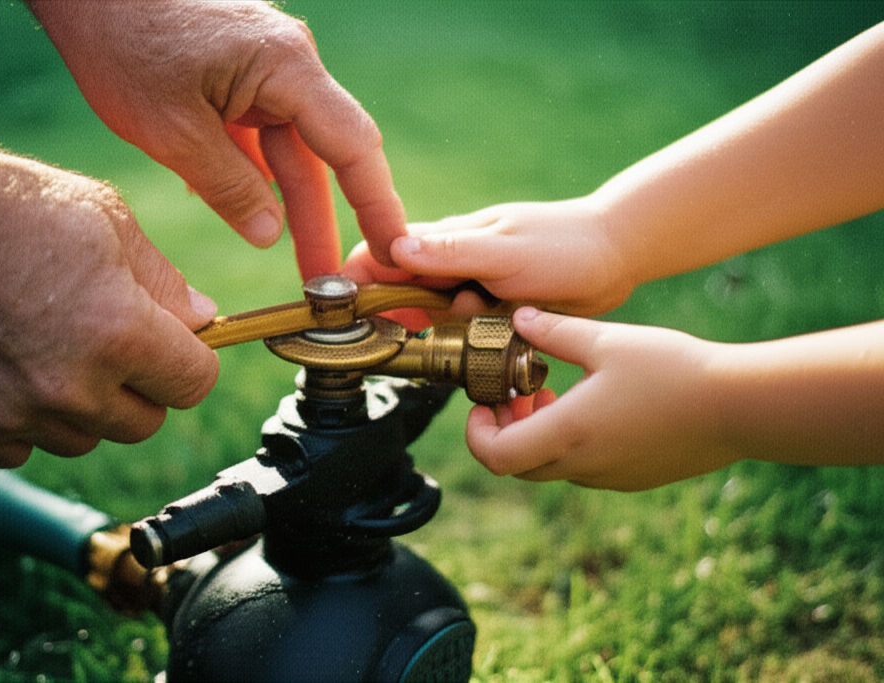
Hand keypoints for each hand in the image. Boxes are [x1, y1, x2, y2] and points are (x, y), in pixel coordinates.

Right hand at [0, 134, 217, 467]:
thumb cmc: (5, 204)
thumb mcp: (106, 219)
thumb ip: (165, 281)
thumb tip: (203, 321)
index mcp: (119, 330)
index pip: (194, 383)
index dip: (190, 359)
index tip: (175, 344)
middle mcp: (70, 385)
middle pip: (145, 422)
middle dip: (142, 384)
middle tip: (113, 339)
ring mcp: (15, 412)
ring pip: (87, 438)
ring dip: (86, 406)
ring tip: (55, 347)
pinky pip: (24, 450)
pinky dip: (28, 422)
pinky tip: (15, 371)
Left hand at [29, 0, 405, 277]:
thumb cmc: (122, 41)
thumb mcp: (172, 131)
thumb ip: (229, 187)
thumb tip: (272, 237)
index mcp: (286, 67)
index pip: (352, 146)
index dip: (376, 204)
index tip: (394, 250)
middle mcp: (289, 65)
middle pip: (323, 157)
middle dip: (326, 223)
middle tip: (333, 285)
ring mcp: (264, 70)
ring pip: (290, 153)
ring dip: (290, 208)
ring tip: (301, 270)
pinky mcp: (239, 78)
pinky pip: (260, 137)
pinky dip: (255, 177)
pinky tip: (250, 218)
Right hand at [343, 199, 634, 316]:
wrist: (617, 256)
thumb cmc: (563, 246)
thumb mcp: (505, 251)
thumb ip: (451, 253)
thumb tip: (394, 249)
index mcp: (445, 240)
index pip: (380, 255)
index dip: (356, 283)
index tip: (347, 317)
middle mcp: (450, 263)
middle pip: (400, 296)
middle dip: (402, 322)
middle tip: (426, 340)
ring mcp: (470, 288)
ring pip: (433, 321)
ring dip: (446, 335)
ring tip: (485, 329)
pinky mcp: (491, 311)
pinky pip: (464, 334)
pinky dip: (470, 343)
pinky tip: (493, 343)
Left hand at [465, 308, 737, 490]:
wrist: (740, 406)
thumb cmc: (672, 369)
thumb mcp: (606, 339)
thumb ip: (553, 330)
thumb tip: (517, 317)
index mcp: (568, 433)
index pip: (495, 456)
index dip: (477, 433)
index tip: (486, 401)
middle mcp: (583, 465)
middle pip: (516, 465)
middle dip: (504, 430)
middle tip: (516, 392)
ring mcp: (609, 476)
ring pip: (549, 466)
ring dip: (536, 435)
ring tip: (553, 392)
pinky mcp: (633, 477)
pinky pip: (582, 467)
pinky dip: (568, 442)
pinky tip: (591, 405)